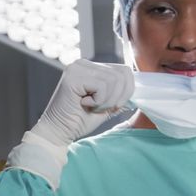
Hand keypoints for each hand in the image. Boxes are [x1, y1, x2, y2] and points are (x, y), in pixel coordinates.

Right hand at [7, 60, 133, 188]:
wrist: (57, 132)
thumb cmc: (78, 121)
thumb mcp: (106, 106)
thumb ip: (119, 94)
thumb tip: (138, 89)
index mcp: (91, 67)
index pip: (124, 70)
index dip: (127, 90)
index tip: (114, 106)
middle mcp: (83, 63)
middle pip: (122, 74)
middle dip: (118, 97)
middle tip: (100, 108)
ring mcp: (77, 68)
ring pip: (114, 80)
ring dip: (107, 101)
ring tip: (91, 107)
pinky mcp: (74, 77)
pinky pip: (103, 86)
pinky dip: (99, 101)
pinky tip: (84, 104)